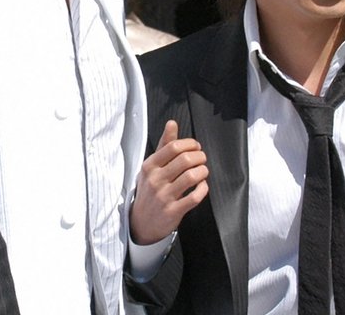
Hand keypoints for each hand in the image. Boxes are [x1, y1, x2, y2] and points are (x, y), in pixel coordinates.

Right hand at [130, 120, 208, 245]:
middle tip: (202, 159)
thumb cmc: (150, 189)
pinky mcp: (173, 211)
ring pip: (192, 177)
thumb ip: (164, 144)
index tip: (196, 147)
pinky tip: (202, 186)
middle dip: (200, 157)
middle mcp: (155, 180)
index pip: (173, 147)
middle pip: (185, 160)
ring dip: (203, 171)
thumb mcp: (152, 166)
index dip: (190, 144)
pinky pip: (195, 197)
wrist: (142, 222)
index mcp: (149, 166)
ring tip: (203, 171)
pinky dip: (203, 189)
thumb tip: (172, 123)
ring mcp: (164, 196)